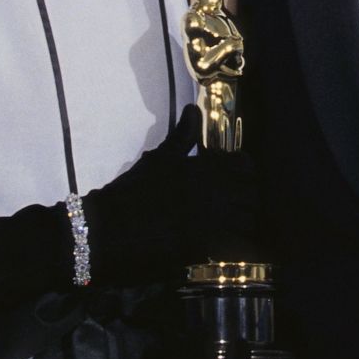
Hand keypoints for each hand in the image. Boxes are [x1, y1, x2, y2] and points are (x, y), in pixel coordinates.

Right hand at [80, 106, 261, 284]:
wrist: (107, 231)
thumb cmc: (132, 192)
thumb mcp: (158, 160)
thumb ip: (182, 136)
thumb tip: (192, 110)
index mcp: (204, 170)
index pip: (246, 167)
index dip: (242, 171)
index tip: (232, 176)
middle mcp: (212, 194)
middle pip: (251, 196)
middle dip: (244, 199)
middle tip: (229, 203)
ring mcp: (210, 223)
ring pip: (246, 223)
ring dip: (240, 223)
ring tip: (225, 224)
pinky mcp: (203, 249)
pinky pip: (231, 246)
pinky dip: (230, 245)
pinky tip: (216, 243)